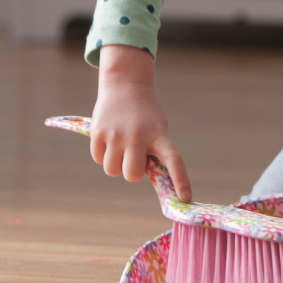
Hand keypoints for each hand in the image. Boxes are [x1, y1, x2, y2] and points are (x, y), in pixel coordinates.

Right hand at [90, 45, 191, 200]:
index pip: (174, 161)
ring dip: (115, 163)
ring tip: (120, 144)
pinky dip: (102, 154)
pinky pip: (97, 158)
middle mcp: (138, 136)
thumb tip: (149, 182)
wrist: (125, 84)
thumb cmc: (145, 115)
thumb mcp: (156, 130)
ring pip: (111, 170)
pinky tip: (108, 138)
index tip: (185, 198)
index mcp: (158, 135)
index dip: (181, 181)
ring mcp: (116, 135)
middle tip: (132, 158)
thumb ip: (152, 153)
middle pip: (132, 175)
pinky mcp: (98, 132)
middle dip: (132, 172)